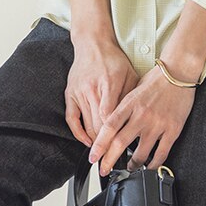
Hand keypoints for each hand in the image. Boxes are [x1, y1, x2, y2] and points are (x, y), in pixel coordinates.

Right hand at [65, 34, 139, 148]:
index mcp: (108, 85)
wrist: (93, 44)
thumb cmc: (114, 60)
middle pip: (98, 126)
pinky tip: (87, 141)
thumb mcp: (130, 75)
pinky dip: (79, 133)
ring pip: (86, 125)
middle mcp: (91, 91)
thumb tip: (135, 120)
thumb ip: (131, 98)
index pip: (110, 118)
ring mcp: (78, 94)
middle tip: (113, 160)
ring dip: (95, 142)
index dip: (114, 137)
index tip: (120, 151)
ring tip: (104, 155)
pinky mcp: (70, 95)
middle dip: (106, 145)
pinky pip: (72, 119)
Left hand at [88, 61, 196, 175]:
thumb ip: (123, 108)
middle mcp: (142, 115)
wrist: (179, 73)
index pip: (109, 128)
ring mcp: (158, 124)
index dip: (100, 145)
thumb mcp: (133, 89)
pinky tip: (149, 166)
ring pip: (140, 153)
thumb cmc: (156, 79)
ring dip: (132, 165)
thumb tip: (111, 126)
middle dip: (109, 161)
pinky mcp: (172, 130)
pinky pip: (161, 153)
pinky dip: (154, 163)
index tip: (93, 156)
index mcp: (130, 104)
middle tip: (103, 170)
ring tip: (129, 168)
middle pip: (120, 143)